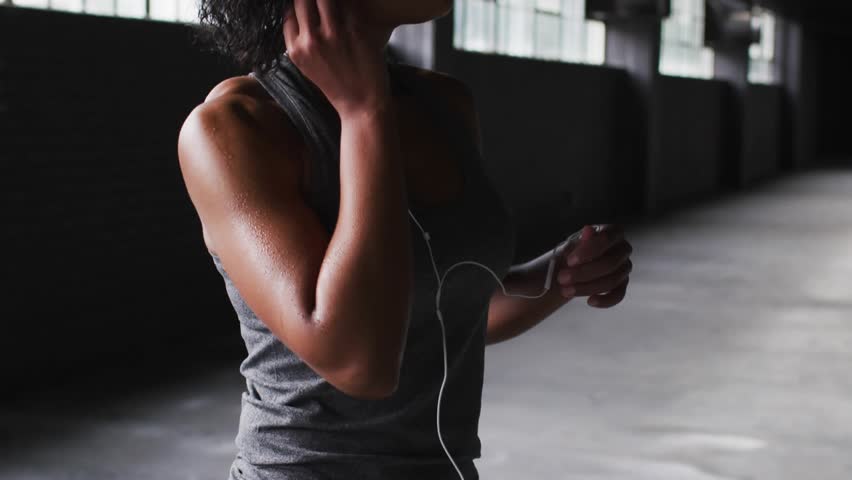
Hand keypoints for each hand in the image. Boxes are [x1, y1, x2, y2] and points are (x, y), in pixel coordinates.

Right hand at [283, 0, 392, 115]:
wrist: (363, 106)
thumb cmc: (339, 87)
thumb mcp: (309, 68)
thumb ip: (302, 45)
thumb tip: (301, 24)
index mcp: (296, 50)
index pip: (288, 14)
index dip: (297, 6)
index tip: (307, 6)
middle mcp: (310, 40)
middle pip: (302, 1)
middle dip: (311, 0)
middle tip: (322, 3)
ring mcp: (332, 34)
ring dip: (329, 0)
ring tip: (336, 4)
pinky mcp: (354, 30)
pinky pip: (348, 5)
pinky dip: (350, 4)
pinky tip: (354, 7)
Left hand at [556, 225, 632, 307]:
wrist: (574, 266)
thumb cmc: (575, 251)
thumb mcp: (574, 244)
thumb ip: (581, 240)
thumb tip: (588, 230)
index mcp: (614, 232)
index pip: (606, 239)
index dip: (588, 251)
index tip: (570, 261)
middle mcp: (623, 249)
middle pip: (609, 264)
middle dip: (583, 273)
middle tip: (561, 278)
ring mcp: (625, 267)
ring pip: (612, 281)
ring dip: (587, 288)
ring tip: (566, 291)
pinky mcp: (622, 284)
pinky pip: (618, 295)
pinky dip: (605, 300)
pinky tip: (590, 301)